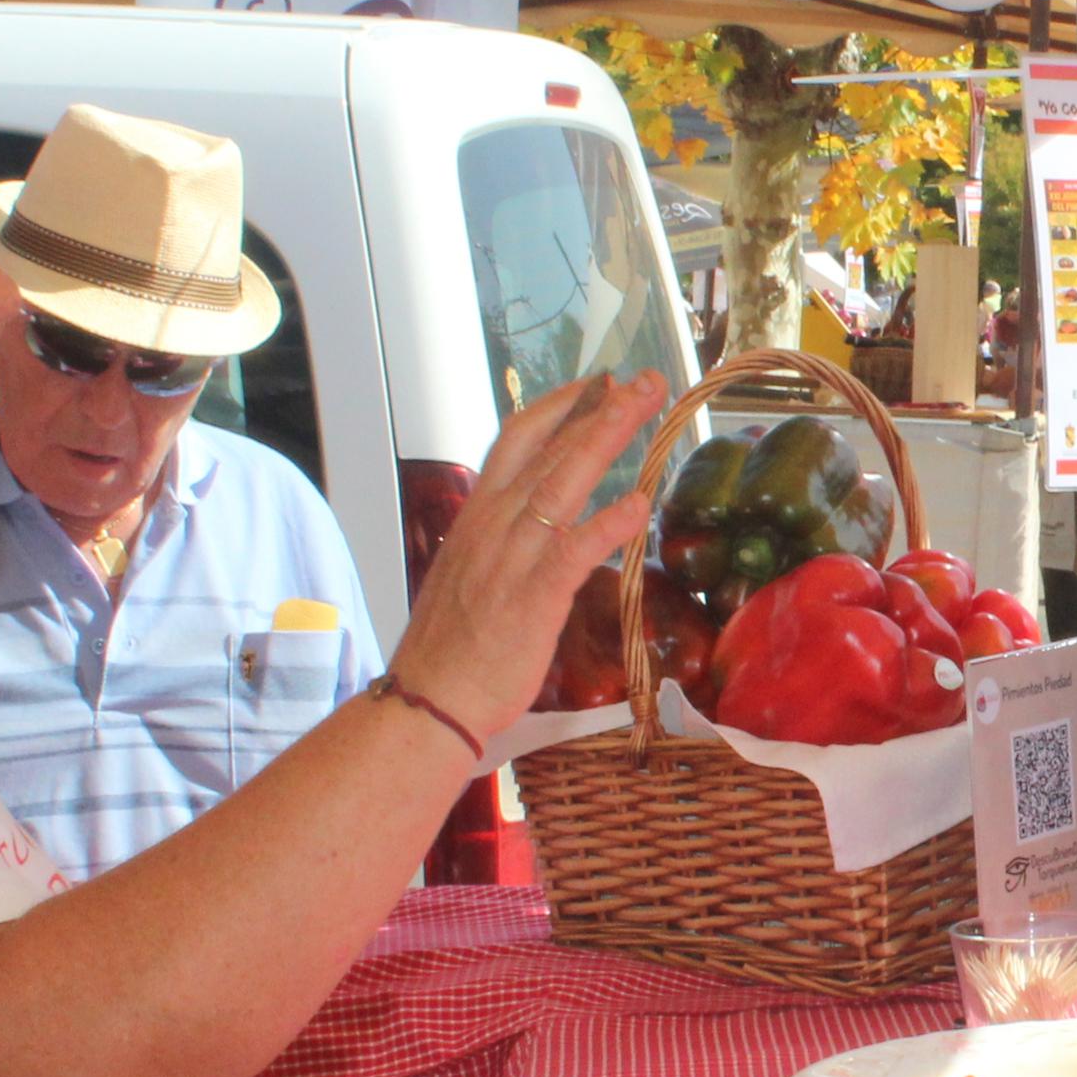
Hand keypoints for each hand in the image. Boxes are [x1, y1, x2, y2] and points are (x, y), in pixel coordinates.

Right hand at [385, 373, 670, 735]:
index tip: (598, 382)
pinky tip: (638, 503)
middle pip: (549, 448)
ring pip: (562, 483)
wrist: (429, 698)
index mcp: (478, 516)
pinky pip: (573, 551)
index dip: (560, 406)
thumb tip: (537, 517)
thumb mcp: (473, 571)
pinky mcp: (531, 598)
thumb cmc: (455, 645)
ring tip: (647, 409)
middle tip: (643, 378)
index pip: (517, 440)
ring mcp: (511, 558)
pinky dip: (606, 524)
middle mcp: (493, 524)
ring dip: (607, 439)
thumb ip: (503, 537)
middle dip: (598, 407)